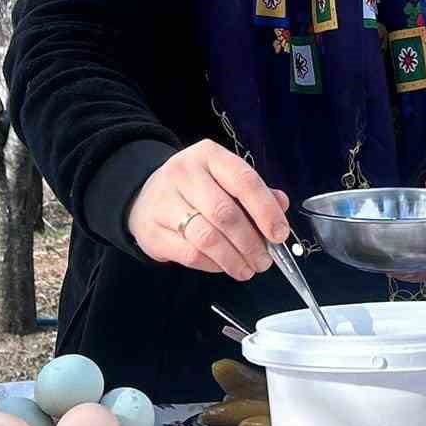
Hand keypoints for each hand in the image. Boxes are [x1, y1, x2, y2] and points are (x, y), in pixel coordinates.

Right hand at [128, 139, 290, 280]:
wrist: (145, 196)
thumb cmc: (196, 188)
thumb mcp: (224, 179)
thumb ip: (255, 191)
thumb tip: (281, 204)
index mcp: (209, 156)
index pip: (244, 181)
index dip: (266, 210)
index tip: (280, 235)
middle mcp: (183, 174)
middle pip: (225, 213)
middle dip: (251, 242)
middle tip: (265, 261)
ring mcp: (164, 202)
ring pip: (207, 237)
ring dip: (234, 259)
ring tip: (248, 269)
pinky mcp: (152, 231)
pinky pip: (190, 254)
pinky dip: (213, 265)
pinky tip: (224, 266)